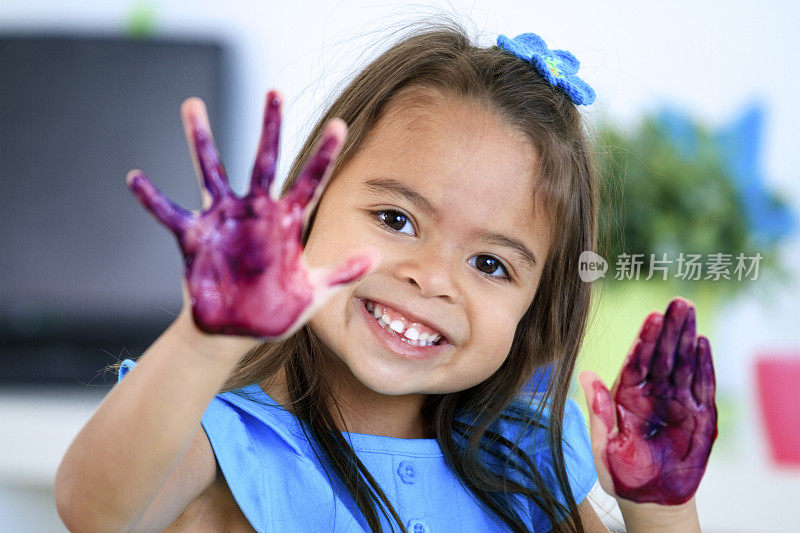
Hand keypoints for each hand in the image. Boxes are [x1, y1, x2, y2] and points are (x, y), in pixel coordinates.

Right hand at [127, 90, 378, 338]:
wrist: (237, 331)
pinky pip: (169, 213)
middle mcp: (256, 213)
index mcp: (287, 223)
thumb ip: (341, 273)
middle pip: (264, 161)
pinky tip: (135, 178)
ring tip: (192, 104)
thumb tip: (376, 255)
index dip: (324, 155)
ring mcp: (224, 221)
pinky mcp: (195, 237)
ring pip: (212, 172)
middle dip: (270, 128)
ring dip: (202, 140)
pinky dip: (152, 198)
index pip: (310, 182)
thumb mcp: (313, 293)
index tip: (340, 125)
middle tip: (275, 91)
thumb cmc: (276, 311)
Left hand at [578, 297, 717, 505]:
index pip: (637, 361)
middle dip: (670, 329)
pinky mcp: (699, 418)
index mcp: (627, 396)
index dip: (645, 339)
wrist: (649, 499)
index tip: (651, 317)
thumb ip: (598, 412)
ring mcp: (677, 403)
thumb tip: (585, 374)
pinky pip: (702, 387)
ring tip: (690, 313)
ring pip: (683, 364)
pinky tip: (703, 343)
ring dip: (687, 338)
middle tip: (677, 303)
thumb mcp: (603, 445)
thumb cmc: (620, 473)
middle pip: (663, 356)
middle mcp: (653, 394)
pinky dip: (704, 366)